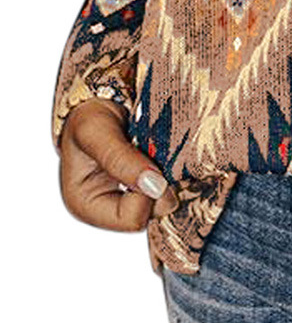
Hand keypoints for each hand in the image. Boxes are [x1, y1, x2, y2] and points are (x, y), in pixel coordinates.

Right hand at [58, 97, 178, 229]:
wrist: (98, 102)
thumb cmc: (88, 118)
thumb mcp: (96, 133)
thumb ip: (121, 160)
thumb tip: (155, 187)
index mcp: (87, 206)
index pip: (133, 220)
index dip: (147, 193)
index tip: (147, 160)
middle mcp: (109, 210)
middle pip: (153, 214)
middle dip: (162, 184)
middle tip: (155, 152)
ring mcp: (130, 201)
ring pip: (166, 201)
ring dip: (170, 175)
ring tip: (158, 151)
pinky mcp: (146, 189)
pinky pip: (171, 188)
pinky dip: (173, 172)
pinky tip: (164, 155)